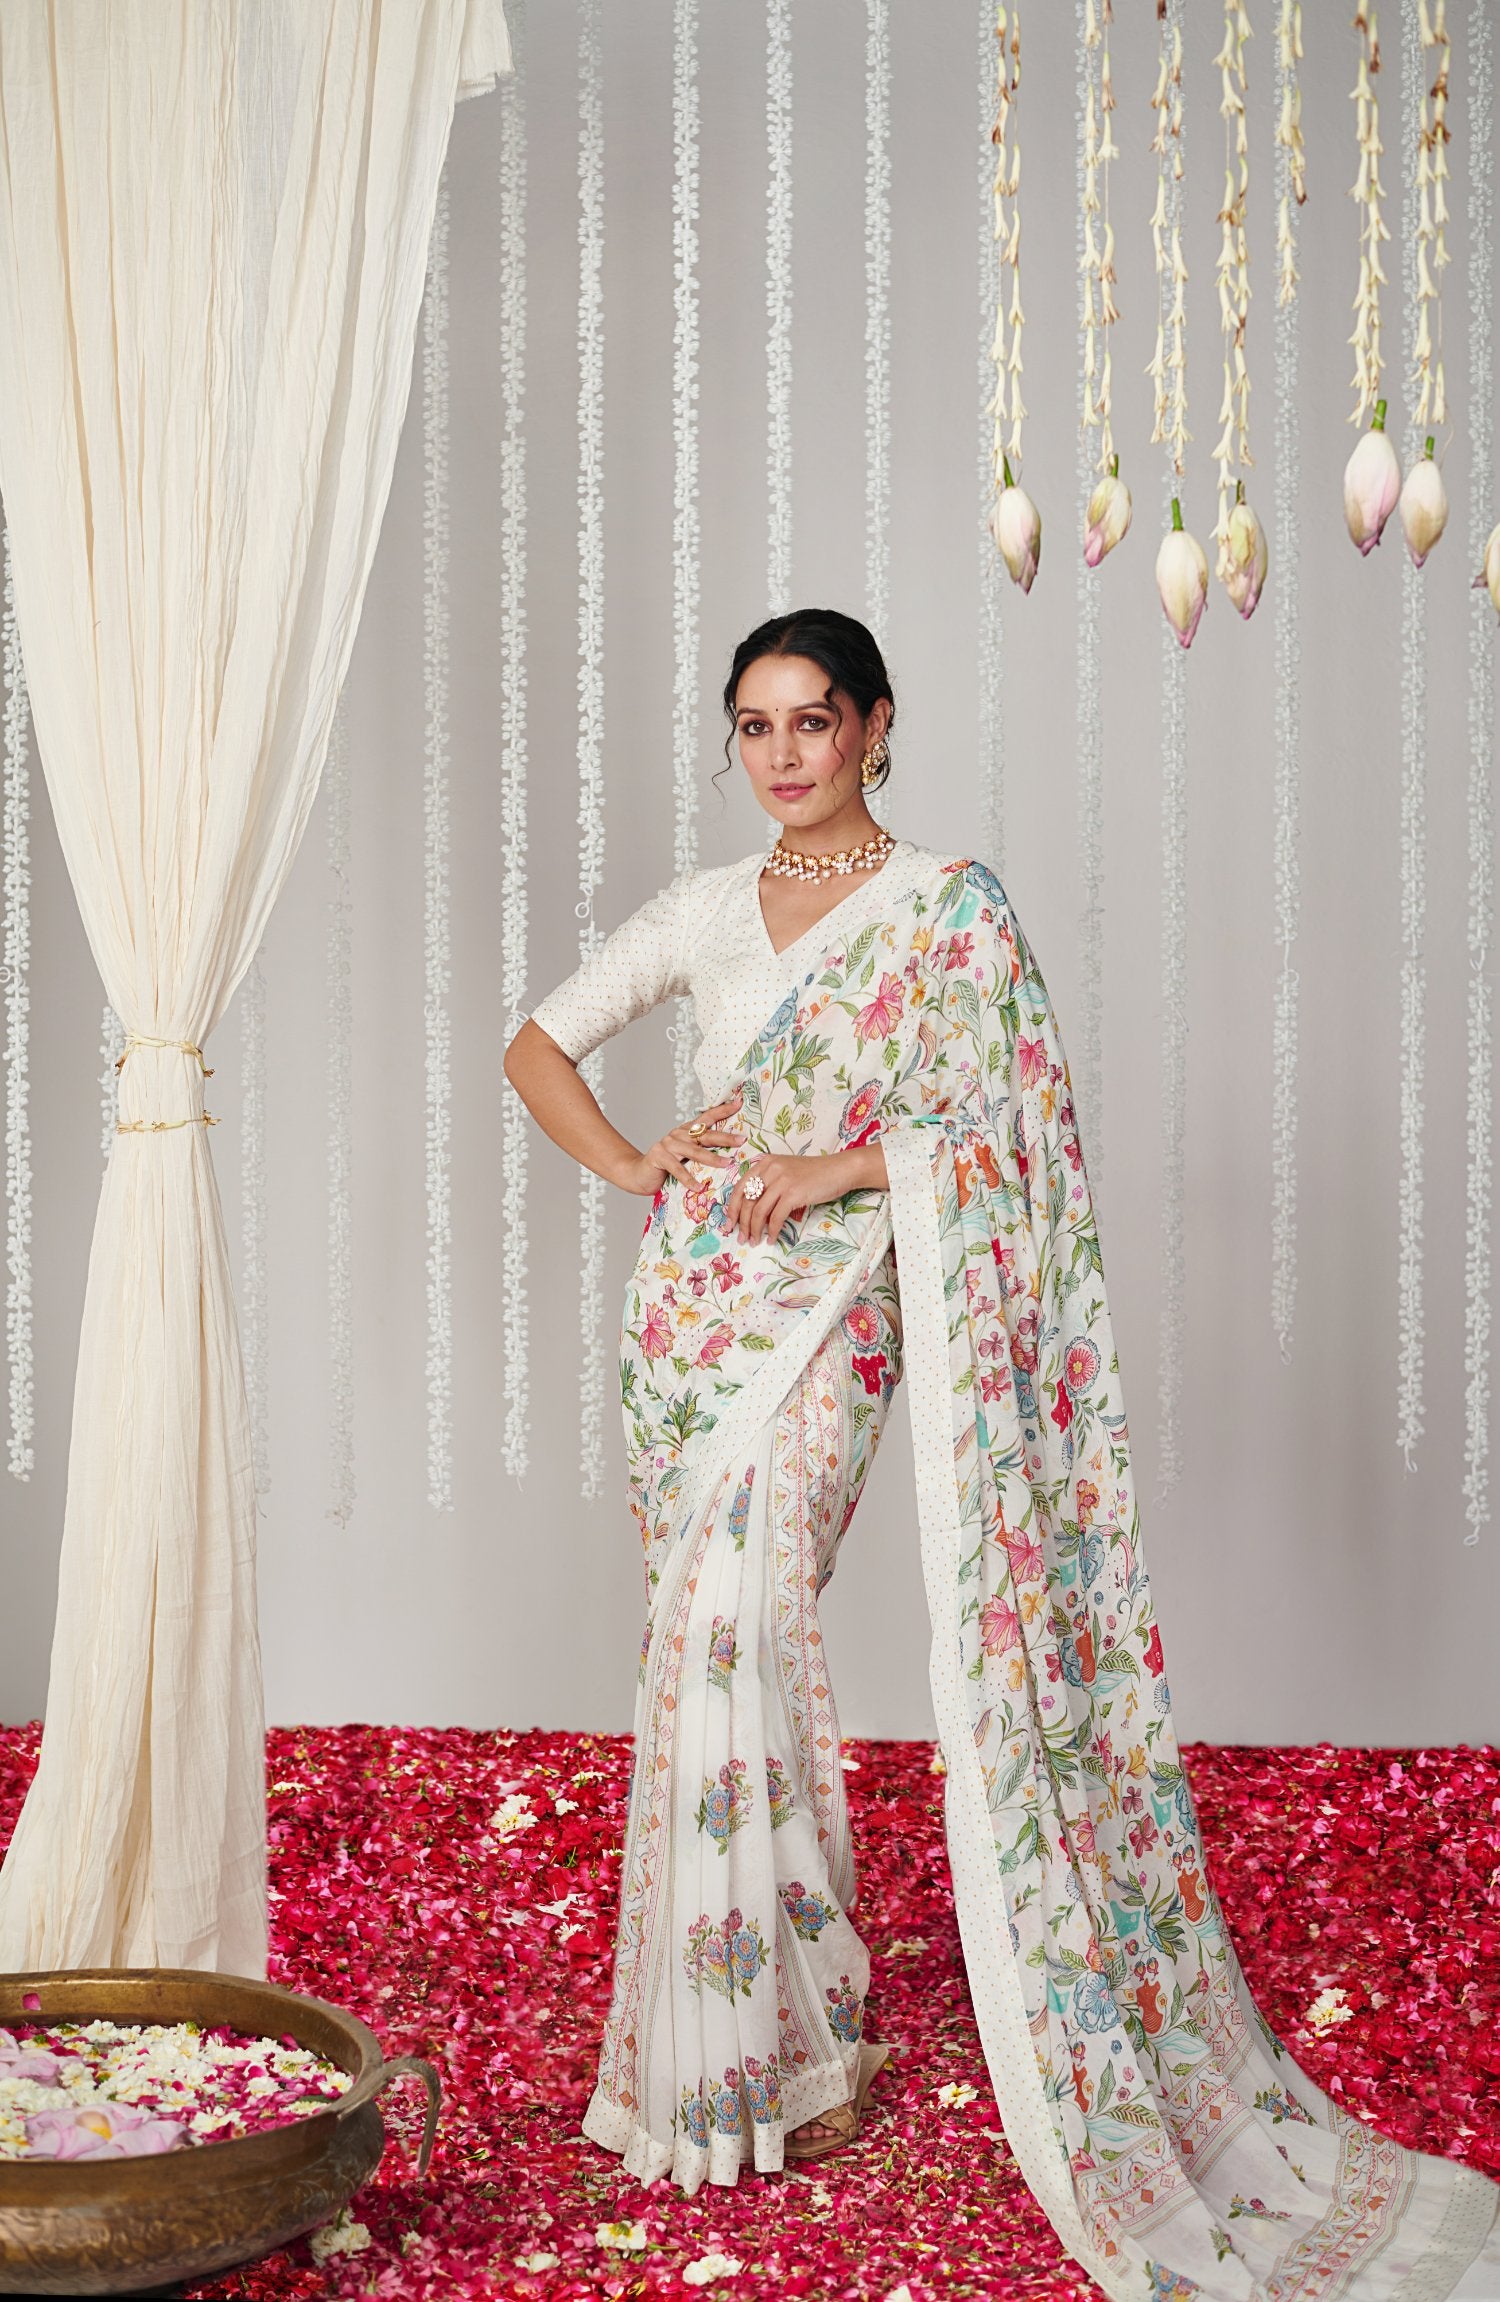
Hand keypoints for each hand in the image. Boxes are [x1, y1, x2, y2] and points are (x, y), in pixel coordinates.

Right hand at [620, 1089, 744, 1196]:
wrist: (639, 1174)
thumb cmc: (667, 1168)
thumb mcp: (687, 1158)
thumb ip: (702, 1153)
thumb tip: (732, 1157)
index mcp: (687, 1131)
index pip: (707, 1117)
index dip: (723, 1110)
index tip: (739, 1103)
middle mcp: (678, 1134)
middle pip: (705, 1134)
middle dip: (725, 1137)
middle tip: (742, 1140)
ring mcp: (668, 1144)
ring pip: (694, 1151)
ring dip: (712, 1158)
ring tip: (727, 1164)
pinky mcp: (659, 1157)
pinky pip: (677, 1169)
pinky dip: (689, 1179)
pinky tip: (699, 1187)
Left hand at [725, 1148, 865, 1243]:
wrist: (839, 1170)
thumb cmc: (815, 1174)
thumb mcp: (786, 1172)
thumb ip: (769, 1185)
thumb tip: (753, 1213)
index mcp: (765, 1163)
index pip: (739, 1187)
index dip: (732, 1208)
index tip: (729, 1224)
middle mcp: (770, 1169)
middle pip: (746, 1201)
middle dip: (741, 1223)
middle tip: (741, 1238)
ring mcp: (781, 1180)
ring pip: (758, 1211)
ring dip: (754, 1230)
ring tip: (754, 1241)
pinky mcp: (793, 1193)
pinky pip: (776, 1217)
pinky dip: (771, 1231)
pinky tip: (771, 1239)